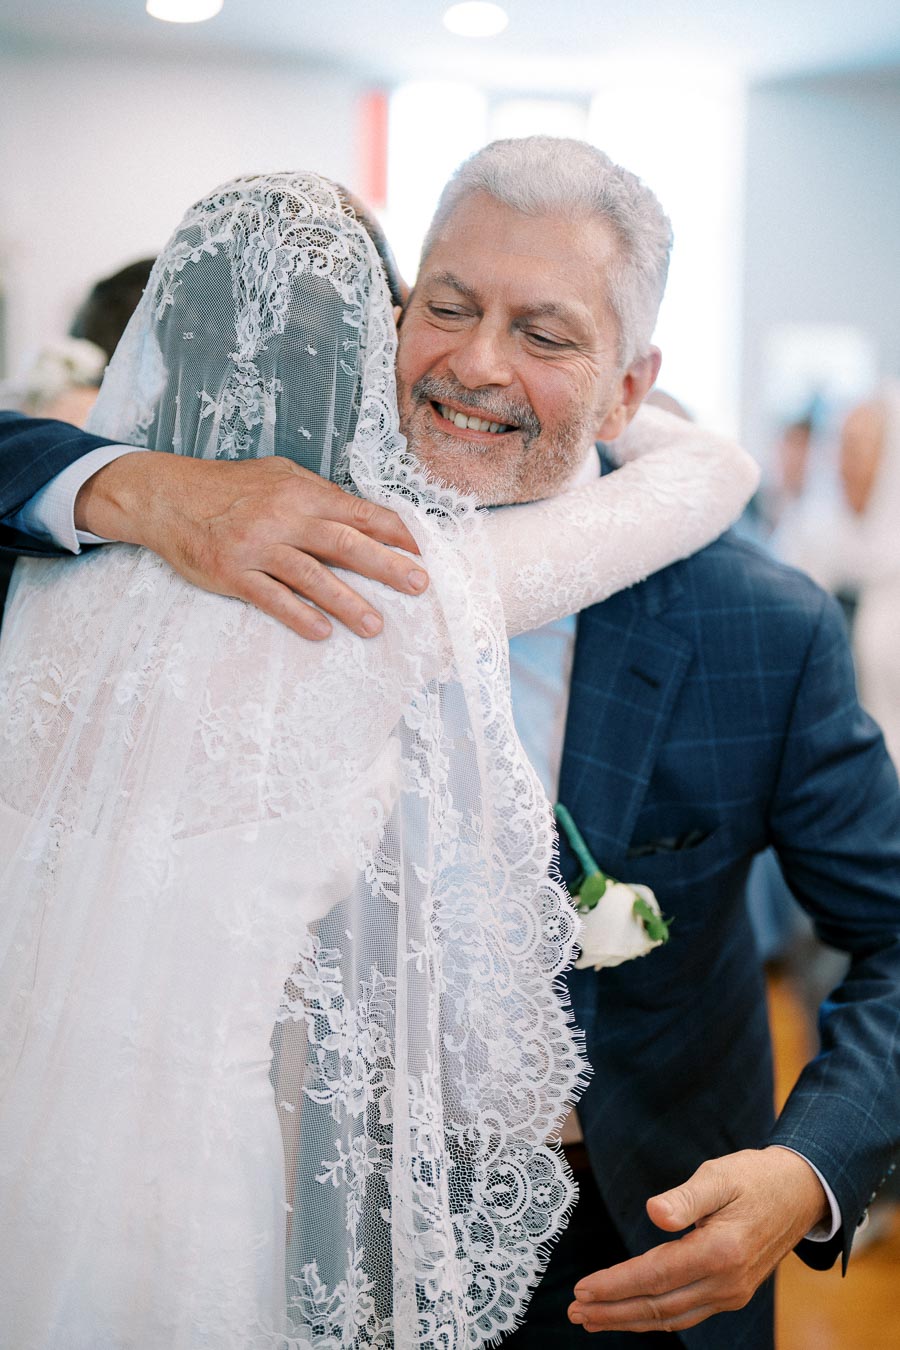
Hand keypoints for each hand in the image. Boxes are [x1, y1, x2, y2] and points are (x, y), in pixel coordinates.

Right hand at [75, 452, 428, 640]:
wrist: (166, 495)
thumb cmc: (229, 487)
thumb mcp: (277, 475)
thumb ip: (317, 495)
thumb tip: (362, 515)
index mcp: (299, 491)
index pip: (357, 512)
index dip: (392, 531)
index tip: (420, 551)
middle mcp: (281, 516)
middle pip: (343, 542)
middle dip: (385, 565)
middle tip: (417, 585)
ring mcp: (256, 546)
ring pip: (310, 575)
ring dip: (346, 602)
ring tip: (375, 625)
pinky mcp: (230, 572)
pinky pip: (270, 597)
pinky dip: (297, 615)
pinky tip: (321, 633)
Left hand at [568, 1147, 828, 1334]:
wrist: (800, 1193)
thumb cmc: (755, 1177)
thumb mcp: (720, 1175)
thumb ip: (685, 1197)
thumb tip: (653, 1213)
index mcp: (720, 1251)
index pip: (655, 1276)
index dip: (616, 1285)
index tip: (583, 1289)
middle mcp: (727, 1282)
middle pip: (659, 1306)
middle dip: (613, 1311)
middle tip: (575, 1312)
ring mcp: (732, 1292)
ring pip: (672, 1317)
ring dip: (630, 1319)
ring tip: (594, 1318)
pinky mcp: (733, 1293)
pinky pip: (688, 1313)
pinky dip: (657, 1317)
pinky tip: (634, 1313)